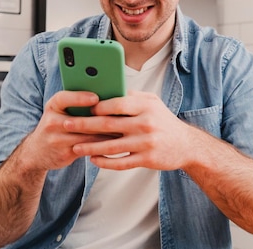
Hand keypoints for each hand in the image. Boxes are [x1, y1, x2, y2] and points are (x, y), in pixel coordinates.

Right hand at [12, 90, 114, 171]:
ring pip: (88, 136)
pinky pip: (89, 149)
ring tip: (125, 128)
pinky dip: (104, 145)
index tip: (95, 97)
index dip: (79, 98)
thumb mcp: (60, 110)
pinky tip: (117, 142)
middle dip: (103, 117)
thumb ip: (77, 102)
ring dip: (108, 133)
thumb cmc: (57, 124)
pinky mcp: (65, 154)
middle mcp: (52, 122)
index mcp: (53, 106)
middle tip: (122, 114)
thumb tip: (107, 94)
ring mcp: (57, 140)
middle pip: (81, 120)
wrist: (37, 151)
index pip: (63, 98)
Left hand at [63, 90, 195, 170]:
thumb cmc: (164, 121)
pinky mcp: (147, 160)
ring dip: (90, 147)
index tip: (80, 108)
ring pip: (111, 146)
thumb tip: (106, 91)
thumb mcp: (152, 102)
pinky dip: (104, 162)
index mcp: (146, 106)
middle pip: (109, 124)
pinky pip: (121, 162)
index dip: (96, 106)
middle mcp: (146, 123)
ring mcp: (146, 143)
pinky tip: (93, 160)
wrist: (186, 145)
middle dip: (84, 125)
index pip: (117, 104)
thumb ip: (131, 96)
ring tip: (74, 147)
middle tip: (66, 125)